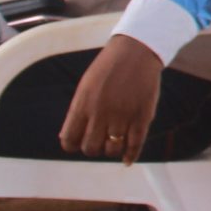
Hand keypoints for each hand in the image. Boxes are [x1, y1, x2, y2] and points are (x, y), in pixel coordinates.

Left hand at [58, 35, 167, 164]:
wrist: (137, 51)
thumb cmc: (109, 68)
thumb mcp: (86, 86)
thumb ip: (78, 112)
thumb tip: (68, 139)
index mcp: (83, 104)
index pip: (69, 140)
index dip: (73, 145)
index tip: (79, 142)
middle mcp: (100, 113)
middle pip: (90, 148)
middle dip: (93, 148)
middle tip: (99, 140)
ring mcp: (122, 115)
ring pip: (112, 150)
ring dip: (111, 150)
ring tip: (114, 143)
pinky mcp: (142, 116)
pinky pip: (135, 145)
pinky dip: (130, 156)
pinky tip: (127, 160)